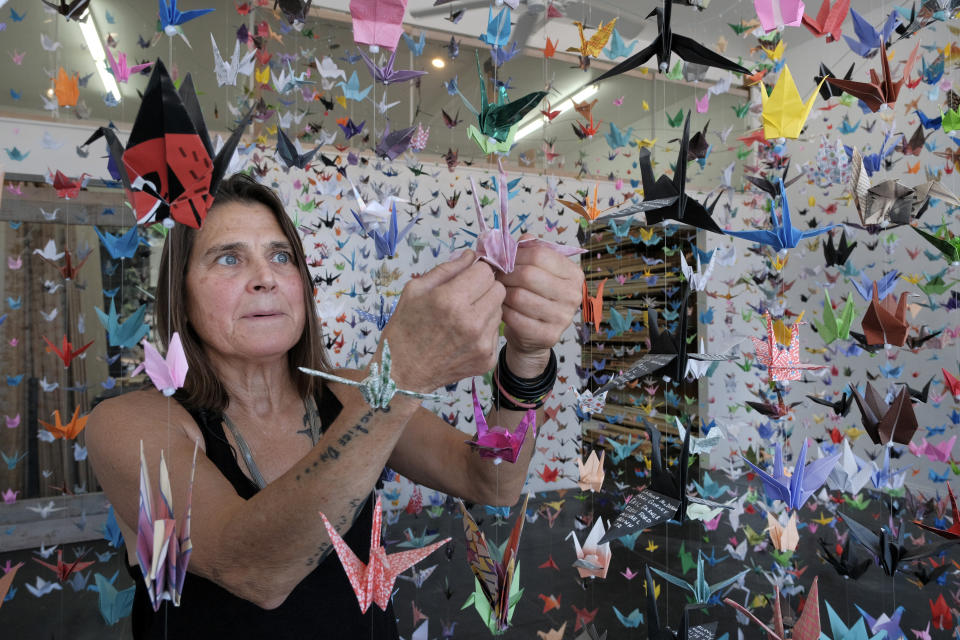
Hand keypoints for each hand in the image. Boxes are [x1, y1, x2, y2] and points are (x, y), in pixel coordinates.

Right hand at [383, 250, 504, 391]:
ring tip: (463, 317)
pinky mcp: (487, 359)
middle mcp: (471, 322)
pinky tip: (465, 335)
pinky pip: (496, 331)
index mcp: (451, 300)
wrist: (403, 373)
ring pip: (500, 309)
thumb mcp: (415, 289)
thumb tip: (472, 254)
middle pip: (498, 289)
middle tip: (466, 296)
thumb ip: (448, 268)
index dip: (476, 271)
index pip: (485, 271)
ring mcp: (482, 343)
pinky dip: (484, 329)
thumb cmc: (405, 328)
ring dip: (486, 308)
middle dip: (484, 287)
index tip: (468, 277)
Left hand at [497, 239, 583, 376]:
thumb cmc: (533, 296)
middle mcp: (573, 295)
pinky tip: (502, 309)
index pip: (539, 254)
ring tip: (498, 292)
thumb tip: (522, 238)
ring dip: (502, 293)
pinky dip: (503, 311)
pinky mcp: (548, 336)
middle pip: (528, 275)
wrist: (533, 334)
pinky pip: (514, 317)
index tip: (503, 259)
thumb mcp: (536, 270)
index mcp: (573, 274)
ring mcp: (563, 317)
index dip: (515, 255)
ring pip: (519, 296)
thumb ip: (530, 250)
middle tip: (495, 277)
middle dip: (505, 274)